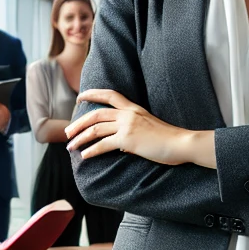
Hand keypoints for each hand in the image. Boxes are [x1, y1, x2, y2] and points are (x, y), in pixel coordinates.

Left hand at [67, 89, 202, 164]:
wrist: (181, 143)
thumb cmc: (168, 139)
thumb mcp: (148, 128)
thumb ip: (132, 131)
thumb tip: (119, 144)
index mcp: (133, 108)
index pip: (109, 95)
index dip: (92, 93)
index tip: (80, 97)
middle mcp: (128, 114)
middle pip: (95, 114)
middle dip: (78, 123)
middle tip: (67, 132)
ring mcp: (127, 126)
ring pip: (95, 129)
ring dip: (80, 138)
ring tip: (70, 147)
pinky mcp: (128, 139)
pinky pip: (103, 145)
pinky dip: (91, 151)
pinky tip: (84, 156)